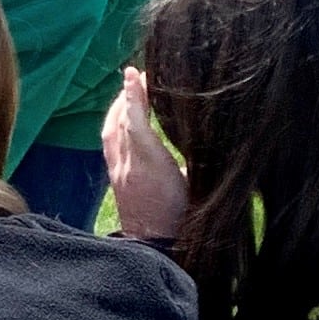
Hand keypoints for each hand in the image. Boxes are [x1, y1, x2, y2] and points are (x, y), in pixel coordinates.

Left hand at [102, 66, 186, 241]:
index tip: (135, 73)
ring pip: (110, 131)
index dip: (136, 97)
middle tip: (138, 76)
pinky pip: (108, 142)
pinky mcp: (114, 178)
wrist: (154, 246)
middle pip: (121, 123)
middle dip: (127, 96)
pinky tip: (121, 116)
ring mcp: (118, 173)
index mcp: (152, 167)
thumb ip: (195, 160)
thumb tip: (209, 137)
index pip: (137, 124)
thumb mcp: (195, 185)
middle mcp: (129, 167)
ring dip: (118, 107)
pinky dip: (114, 123)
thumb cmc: (184, 217)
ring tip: (129, 91)